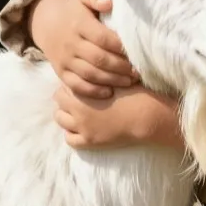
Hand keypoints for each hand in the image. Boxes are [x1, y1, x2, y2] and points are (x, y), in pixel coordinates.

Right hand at [29, 0, 138, 98]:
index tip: (135, 51)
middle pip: (98, 58)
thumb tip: (109, 3)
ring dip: (111, 80)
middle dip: (120, 67)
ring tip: (129, 82)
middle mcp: (70, 43)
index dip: (119, 46)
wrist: (47, 24)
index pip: (102, 37)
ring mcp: (65, 60)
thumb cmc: (74, 11)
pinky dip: (93, 91)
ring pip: (90, 74)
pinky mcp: (61, 72)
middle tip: (137, 71)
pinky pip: (76, 86)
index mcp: (78, 24)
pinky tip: (109, 92)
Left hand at [53, 83, 183, 151]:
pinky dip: (71, 132)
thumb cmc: (134, 93)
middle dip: (66, 95)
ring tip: (77, 109)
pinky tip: (79, 127)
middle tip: (79, 93)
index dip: (73, 80)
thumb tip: (93, 62)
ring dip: (66, 112)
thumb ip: (100, 72)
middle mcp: (78, 111)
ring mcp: (82, 129)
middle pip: (58, 100)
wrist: (147, 117)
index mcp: (83, 93)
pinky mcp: (90, 142)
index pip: (64, 83)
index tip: (82, 79)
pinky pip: (70, 139)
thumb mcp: (116, 76)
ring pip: (60, 119)